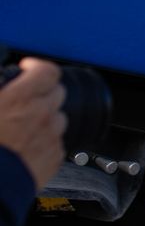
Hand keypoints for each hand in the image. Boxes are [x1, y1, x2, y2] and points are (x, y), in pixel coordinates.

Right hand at [0, 58, 66, 189]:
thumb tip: (1, 85)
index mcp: (19, 99)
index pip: (47, 71)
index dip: (38, 67)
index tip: (29, 69)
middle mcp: (40, 115)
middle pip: (57, 92)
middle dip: (42, 92)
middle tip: (25, 99)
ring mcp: (50, 136)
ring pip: (58, 117)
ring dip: (45, 117)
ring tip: (23, 126)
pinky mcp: (55, 157)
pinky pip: (56, 141)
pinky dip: (45, 140)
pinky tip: (26, 146)